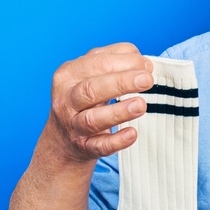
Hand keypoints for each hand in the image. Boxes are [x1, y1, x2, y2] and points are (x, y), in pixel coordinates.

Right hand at [46, 43, 153, 162]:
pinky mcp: (84, 147)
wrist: (63, 139)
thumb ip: (114, 62)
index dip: (124, 62)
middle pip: (91, 89)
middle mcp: (67, 100)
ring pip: (92, 119)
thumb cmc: (85, 99)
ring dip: (118, 112)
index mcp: (68, 74)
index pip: (97, 63)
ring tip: (140, 105)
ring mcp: (73, 125)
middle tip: (147, 80)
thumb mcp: (91, 74)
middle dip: (121, 82)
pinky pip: (100, 146)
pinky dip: (116, 141)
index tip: (147, 66)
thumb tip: (143, 62)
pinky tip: (132, 133)